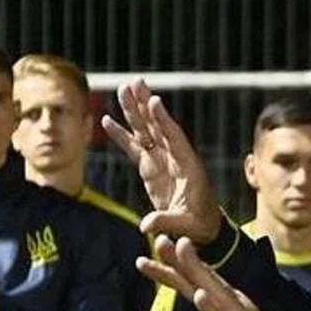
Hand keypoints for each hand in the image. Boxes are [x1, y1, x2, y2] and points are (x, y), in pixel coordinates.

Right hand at [101, 78, 221, 243]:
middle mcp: (175, 158)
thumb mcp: (187, 225)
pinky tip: (107, 120)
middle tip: (135, 83)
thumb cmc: (201, 225)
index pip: (175, 138)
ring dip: (134, 111)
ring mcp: (162, 161)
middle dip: (145, 105)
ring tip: (123, 89)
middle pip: (158, 127)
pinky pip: (134, 148)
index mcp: (189, 166)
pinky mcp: (151, 168)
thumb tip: (146, 226)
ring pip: (146, 131)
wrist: (203, 228)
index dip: (164, 120)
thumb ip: (167, 221)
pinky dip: (121, 135)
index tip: (155, 100)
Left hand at [139, 235, 310, 310]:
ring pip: (215, 290)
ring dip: (198, 269)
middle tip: (160, 239)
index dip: (169, 272)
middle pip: (201, 279)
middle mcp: (233, 306)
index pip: (192, 286)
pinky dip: (214, 308)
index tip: (145, 260)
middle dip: (180, 259)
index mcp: (224, 308)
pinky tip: (201, 296)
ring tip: (181, 250)